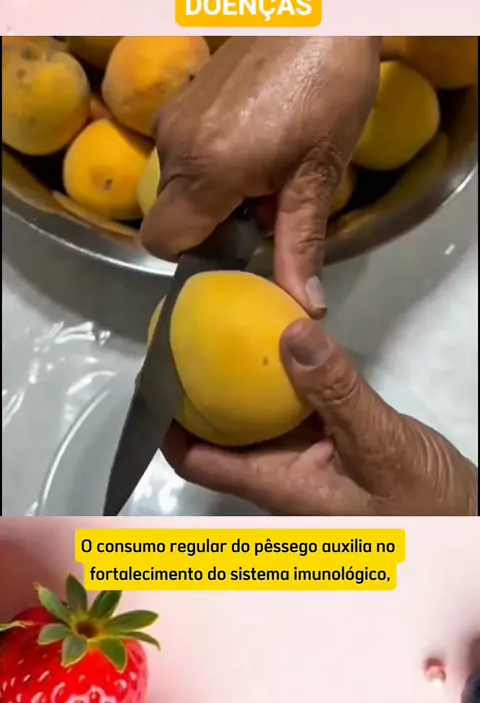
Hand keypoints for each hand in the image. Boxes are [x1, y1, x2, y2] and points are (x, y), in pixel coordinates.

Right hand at [141, 37, 379, 315]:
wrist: (320, 6)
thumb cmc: (329, 87)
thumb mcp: (318, 173)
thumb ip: (300, 243)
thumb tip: (305, 306)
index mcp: (207, 169)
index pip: (164, 241)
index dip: (198, 254)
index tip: (240, 244)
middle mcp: (175, 144)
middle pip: (173, 213)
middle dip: (214, 222)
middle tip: (268, 205)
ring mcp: (173, 115)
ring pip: (178, 182)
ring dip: (216, 190)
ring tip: (270, 168)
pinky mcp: (181, 96)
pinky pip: (182, 150)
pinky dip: (213, 161)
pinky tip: (257, 140)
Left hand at [162, 319, 477, 515]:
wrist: (466, 518)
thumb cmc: (422, 502)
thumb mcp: (382, 447)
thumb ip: (339, 393)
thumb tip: (290, 334)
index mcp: (277, 486)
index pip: (198, 460)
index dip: (167, 423)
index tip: (155, 373)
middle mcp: (281, 470)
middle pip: (221, 430)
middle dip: (201, 386)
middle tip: (192, 330)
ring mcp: (306, 455)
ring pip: (259, 412)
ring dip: (243, 374)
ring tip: (230, 323)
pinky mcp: (331, 439)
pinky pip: (296, 403)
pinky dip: (286, 372)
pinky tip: (288, 339)